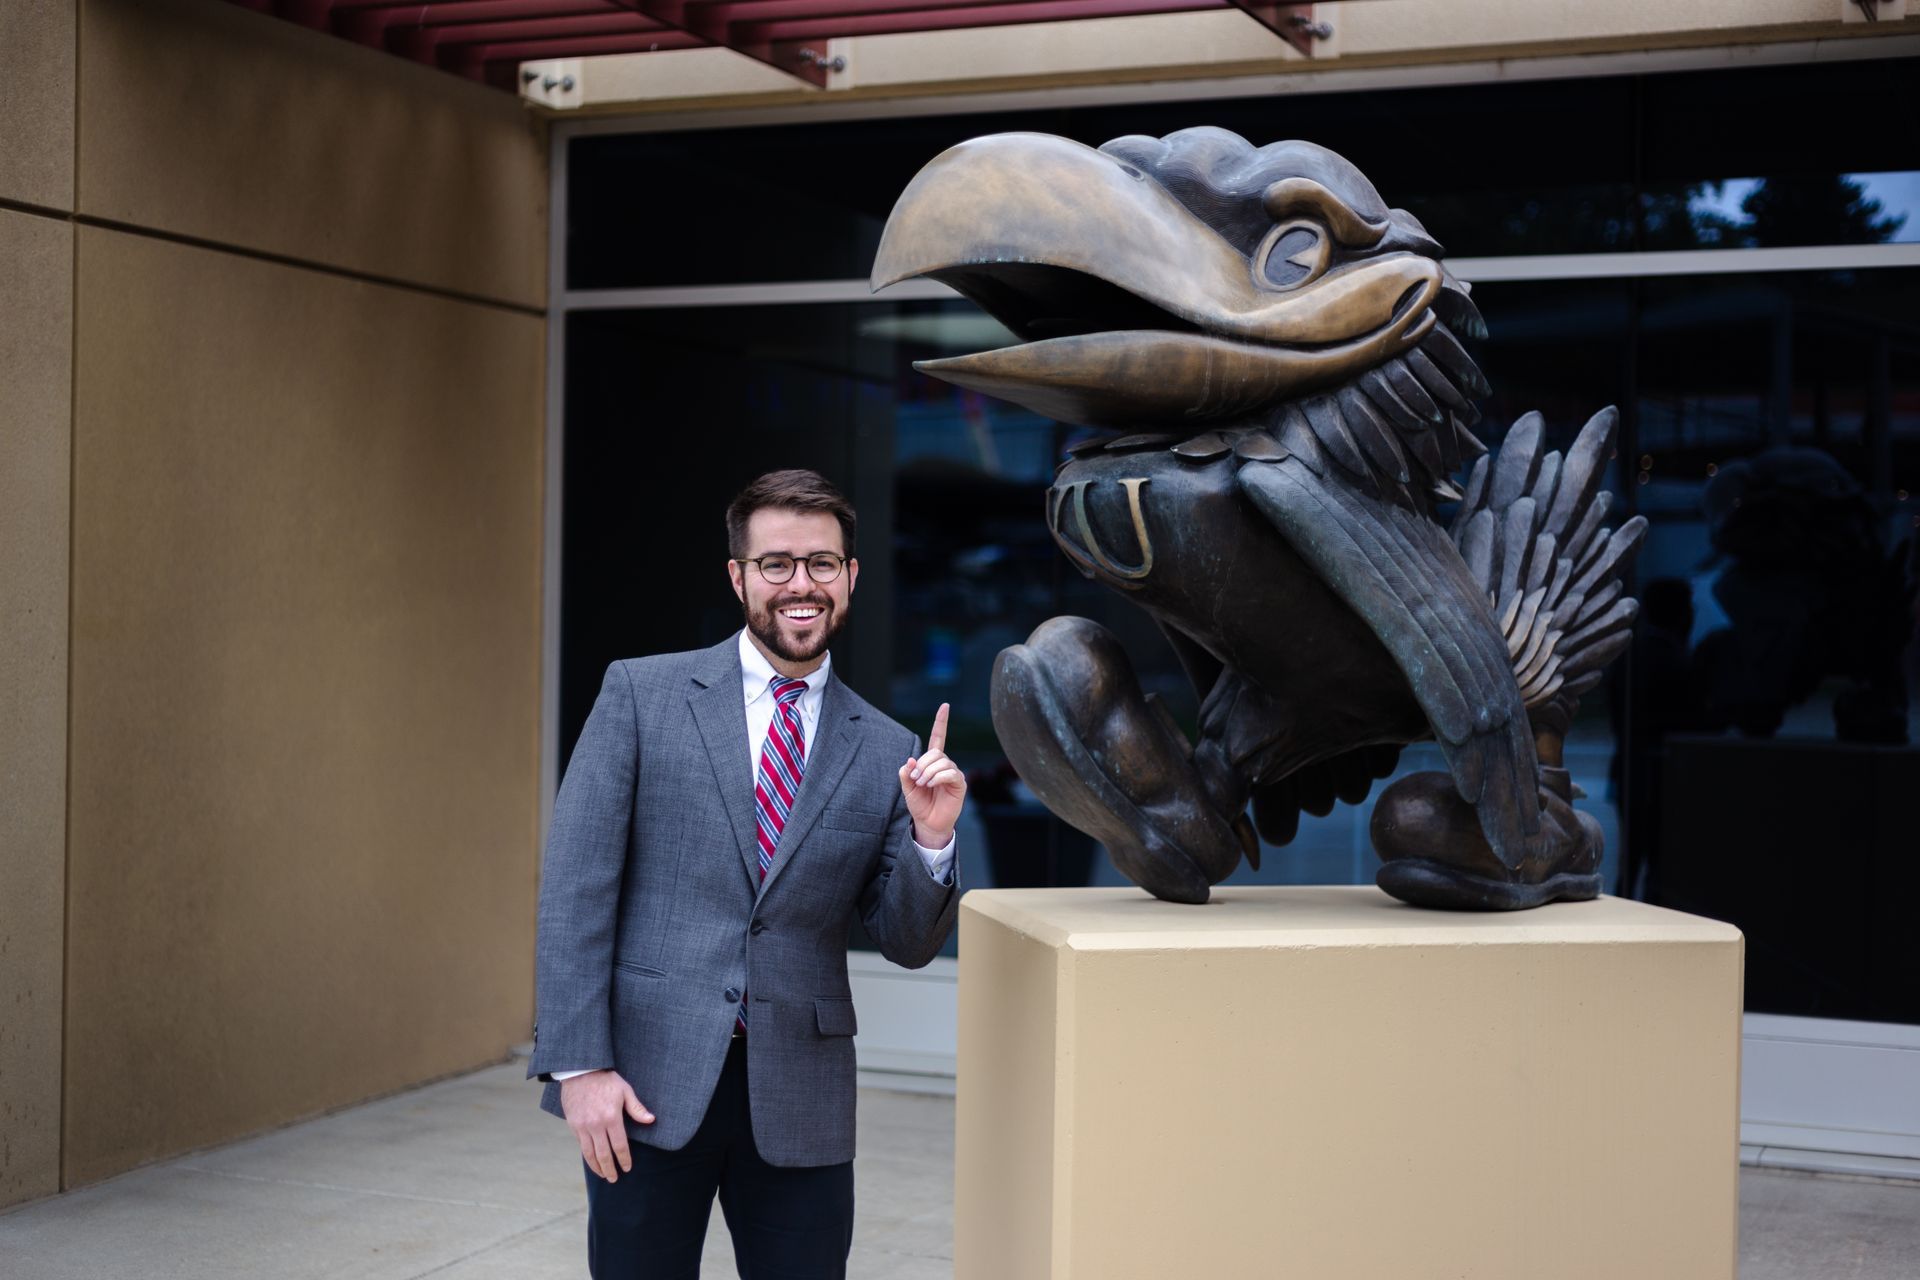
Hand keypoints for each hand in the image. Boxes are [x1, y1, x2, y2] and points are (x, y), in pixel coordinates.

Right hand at [560, 1069, 652, 1182]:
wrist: (581, 1071)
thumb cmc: (606, 1080)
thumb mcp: (625, 1091)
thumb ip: (637, 1108)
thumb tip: (651, 1120)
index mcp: (612, 1117)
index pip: (619, 1146)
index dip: (624, 1159)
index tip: (627, 1168)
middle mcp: (596, 1125)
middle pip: (604, 1154)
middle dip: (610, 1169)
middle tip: (615, 1179)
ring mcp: (583, 1126)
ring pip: (590, 1153)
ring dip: (597, 1167)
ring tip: (603, 1175)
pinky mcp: (573, 1125)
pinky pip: (581, 1145)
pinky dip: (587, 1156)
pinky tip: (592, 1161)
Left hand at [900, 702, 965, 848]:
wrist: (928, 823)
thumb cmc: (919, 804)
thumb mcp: (907, 788)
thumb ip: (906, 773)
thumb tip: (911, 760)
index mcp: (932, 762)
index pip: (938, 737)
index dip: (941, 722)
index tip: (945, 706)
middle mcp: (945, 765)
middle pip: (936, 752)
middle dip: (922, 763)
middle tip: (915, 778)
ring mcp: (953, 773)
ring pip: (942, 762)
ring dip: (928, 772)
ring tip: (922, 784)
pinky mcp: (959, 784)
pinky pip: (950, 773)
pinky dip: (938, 777)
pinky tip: (931, 784)